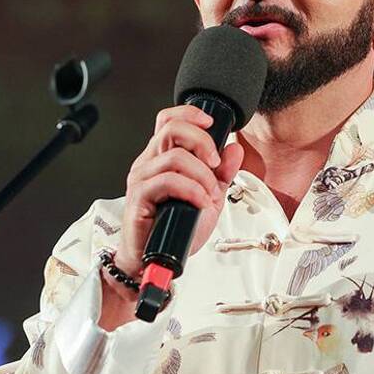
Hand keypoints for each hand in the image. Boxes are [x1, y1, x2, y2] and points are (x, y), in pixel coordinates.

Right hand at [118, 105, 244, 273]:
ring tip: (208, 195)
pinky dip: (192, 190)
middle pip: (172, 129)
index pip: (168, 120)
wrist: (160, 259)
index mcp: (161, 158)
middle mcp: (148, 163)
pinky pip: (168, 180)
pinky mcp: (139, 196)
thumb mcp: (209, 197)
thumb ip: (222, 173)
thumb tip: (234, 149)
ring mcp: (141, 178)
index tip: (211, 124)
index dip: (190, 114)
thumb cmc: (176, 228)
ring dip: (201, 176)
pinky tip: (200, 203)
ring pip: (175, 156)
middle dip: (202, 142)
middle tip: (215, 164)